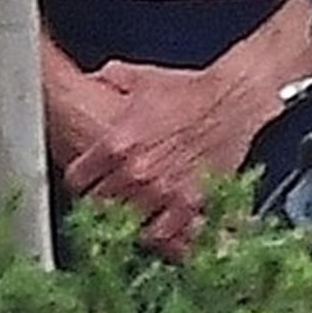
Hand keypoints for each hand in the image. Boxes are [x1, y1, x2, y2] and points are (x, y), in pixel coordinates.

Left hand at [62, 56, 267, 258]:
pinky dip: (159, 233)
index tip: (88, 184)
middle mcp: (135, 172)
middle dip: (102, 205)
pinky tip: (158, 227)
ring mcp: (162, 191)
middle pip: (99, 206)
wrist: (233, 97)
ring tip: (131, 219)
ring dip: (128, 222)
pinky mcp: (190, 202)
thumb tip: (93, 79)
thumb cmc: (191, 88)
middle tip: (108, 204)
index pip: (78, 180)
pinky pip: (164, 234)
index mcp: (115, 143)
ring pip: (128, 225)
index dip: (82, 182)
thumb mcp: (140, 78)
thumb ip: (109, 81)